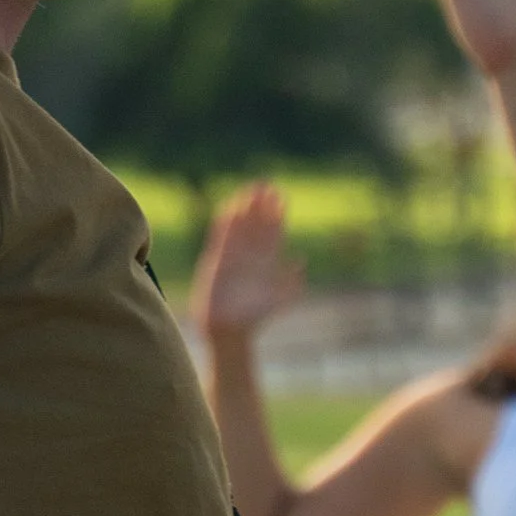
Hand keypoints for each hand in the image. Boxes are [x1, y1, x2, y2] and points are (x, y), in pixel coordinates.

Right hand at [192, 184, 304, 340]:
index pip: (273, 232)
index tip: (280, 196)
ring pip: (240, 227)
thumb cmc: (255, 318)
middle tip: (264, 184)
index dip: (276, 214)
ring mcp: (233, 257)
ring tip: (247, 191)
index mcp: (267, 263)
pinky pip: (221, 238)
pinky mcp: (216, 260)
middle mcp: (251, 257)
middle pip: (257, 225)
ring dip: (244, 210)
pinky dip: (225, 224)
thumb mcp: (278, 300)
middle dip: (260, 206)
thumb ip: (290, 283)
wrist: (230, 330)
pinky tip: (228, 209)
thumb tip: (299, 261)